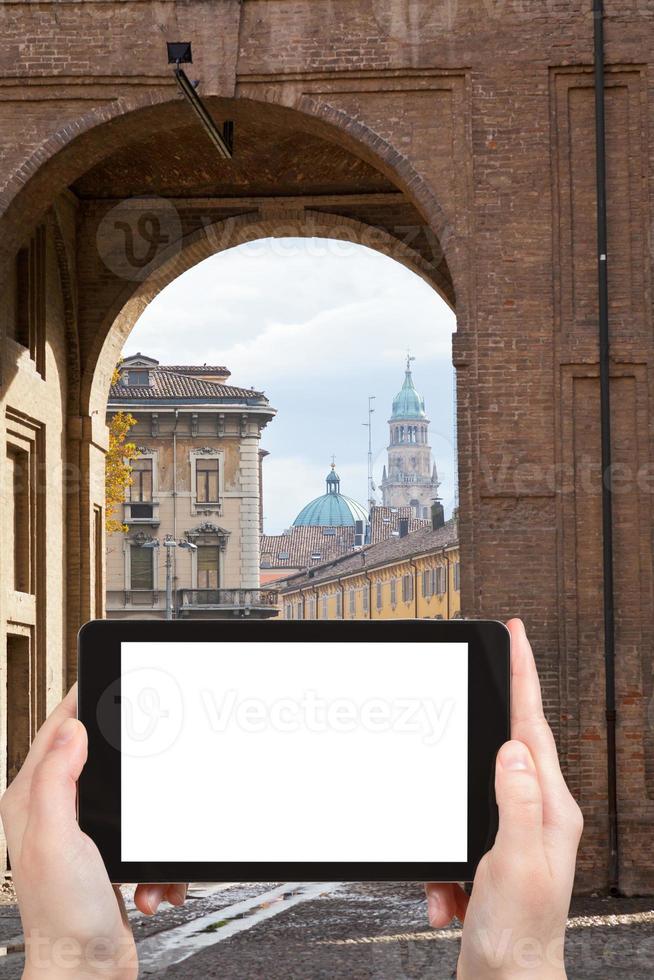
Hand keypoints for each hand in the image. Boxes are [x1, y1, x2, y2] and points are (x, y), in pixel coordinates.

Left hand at [0, 685, 187, 979]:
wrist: (87, 974)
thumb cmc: (63, 918)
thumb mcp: (57, 839)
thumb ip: (57, 780)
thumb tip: (71, 730)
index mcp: (32, 802)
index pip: (54, 733)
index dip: (77, 702)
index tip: (100, 678)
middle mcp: (54, 815)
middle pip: (96, 759)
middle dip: (130, 767)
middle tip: (150, 756)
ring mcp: (82, 836)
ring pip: (129, 800)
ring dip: (151, 827)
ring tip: (147, 860)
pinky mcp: (108, 858)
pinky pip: (145, 837)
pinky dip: (157, 862)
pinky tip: (150, 884)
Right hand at [425, 619, 583, 978]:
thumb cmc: (520, 936)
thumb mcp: (514, 863)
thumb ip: (515, 801)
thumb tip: (511, 747)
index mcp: (551, 809)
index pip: (532, 726)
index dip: (524, 676)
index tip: (516, 636)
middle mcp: (537, 815)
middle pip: (505, 748)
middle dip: (483, 728)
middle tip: (474, 688)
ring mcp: (514, 835)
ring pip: (470, 795)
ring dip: (449, 833)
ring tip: (451, 881)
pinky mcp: (490, 856)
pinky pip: (455, 838)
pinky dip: (441, 868)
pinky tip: (447, 900)